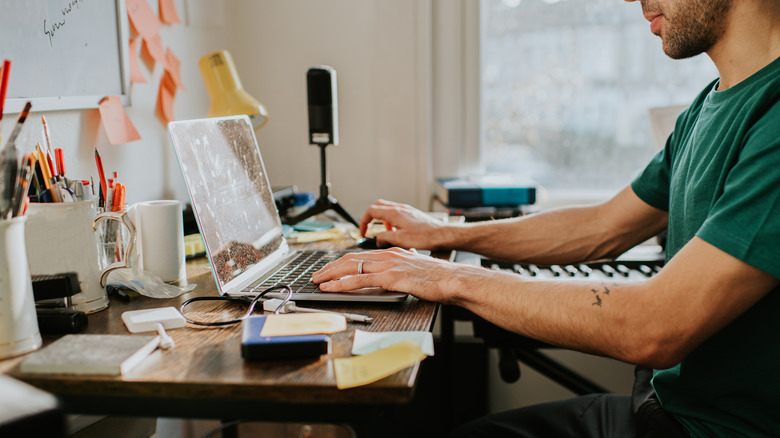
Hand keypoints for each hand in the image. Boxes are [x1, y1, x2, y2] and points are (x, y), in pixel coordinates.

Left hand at [312, 248, 491, 303]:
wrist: (454, 280)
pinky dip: (341, 284)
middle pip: (351, 258)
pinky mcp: (390, 277)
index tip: (331, 269)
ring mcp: (388, 265)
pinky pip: (359, 280)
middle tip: (317, 275)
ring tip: (317, 281)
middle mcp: (388, 255)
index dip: (342, 262)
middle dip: (331, 267)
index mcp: (393, 253)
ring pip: (351, 267)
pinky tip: (331, 288)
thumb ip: (401, 273)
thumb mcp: (415, 272)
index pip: (361, 255)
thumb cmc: (439, 280)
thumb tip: (392, 279)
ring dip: (331, 275)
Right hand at [359, 199, 450, 249]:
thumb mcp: (400, 240)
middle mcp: (400, 208)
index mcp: (394, 213)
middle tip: (369, 230)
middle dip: (370, 218)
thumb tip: (376, 239)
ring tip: (384, 233)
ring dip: (381, 220)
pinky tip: (396, 232)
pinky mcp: (412, 214)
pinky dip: (391, 221)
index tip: (363, 232)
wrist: (442, 234)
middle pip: (377, 206)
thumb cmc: (425, 237)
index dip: (363, 222)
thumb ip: (384, 238)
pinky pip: (396, 213)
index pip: (371, 211)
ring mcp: (406, 210)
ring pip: (387, 209)